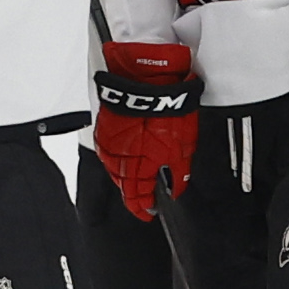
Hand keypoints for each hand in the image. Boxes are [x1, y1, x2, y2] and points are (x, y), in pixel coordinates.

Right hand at [93, 41, 200, 219]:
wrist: (146, 76)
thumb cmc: (166, 107)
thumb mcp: (184, 145)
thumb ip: (179, 172)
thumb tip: (176, 189)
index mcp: (139, 166)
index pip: (137, 197)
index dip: (142, 208)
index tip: (147, 213)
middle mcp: (119, 159)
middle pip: (123, 186)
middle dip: (134, 193)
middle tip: (143, 198)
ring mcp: (108, 144)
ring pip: (115, 171)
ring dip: (126, 177)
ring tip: (137, 179)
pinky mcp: (104, 129)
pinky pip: (109, 153)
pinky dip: (118, 160)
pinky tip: (127, 157)